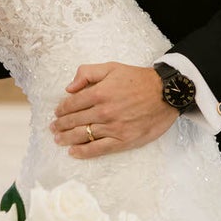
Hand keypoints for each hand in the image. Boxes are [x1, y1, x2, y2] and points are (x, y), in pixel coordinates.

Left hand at [51, 62, 177, 157]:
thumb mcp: (112, 67)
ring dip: (67, 138)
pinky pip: (99, 148)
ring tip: (58, 140)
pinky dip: (84, 152)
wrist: (167, 93)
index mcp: (99, 93)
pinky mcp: (123, 140)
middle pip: (74, 121)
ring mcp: (113, 128)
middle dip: (60, 125)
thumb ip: (87, 73)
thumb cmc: (139, 79)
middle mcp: (103, 112)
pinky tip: (73, 152)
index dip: (61, 109)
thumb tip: (69, 88)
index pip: (72, 104)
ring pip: (83, 135)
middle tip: (53, 128)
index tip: (57, 113)